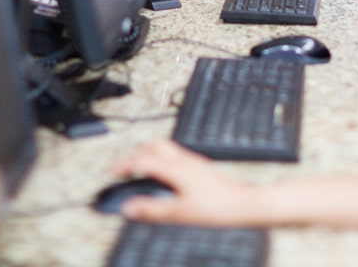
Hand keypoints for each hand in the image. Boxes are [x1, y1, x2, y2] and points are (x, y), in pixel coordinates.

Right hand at [111, 140, 260, 225]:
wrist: (244, 203)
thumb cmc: (217, 208)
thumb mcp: (179, 213)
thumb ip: (152, 210)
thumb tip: (129, 208)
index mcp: (176, 168)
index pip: (143, 160)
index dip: (125, 165)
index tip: (113, 172)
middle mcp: (184, 160)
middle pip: (154, 146)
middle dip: (136, 154)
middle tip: (125, 169)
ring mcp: (194, 162)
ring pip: (166, 149)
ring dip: (150, 155)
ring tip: (141, 172)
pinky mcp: (200, 167)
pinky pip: (175, 156)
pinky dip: (162, 161)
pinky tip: (164, 177)